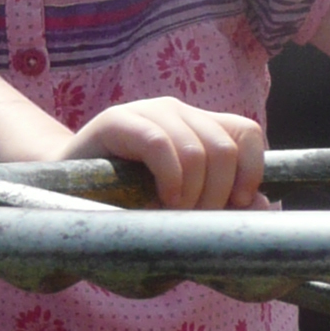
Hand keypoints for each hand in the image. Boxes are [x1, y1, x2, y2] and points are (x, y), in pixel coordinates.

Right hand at [65, 98, 265, 209]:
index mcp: (198, 126)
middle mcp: (177, 111)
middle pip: (224, 148)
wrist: (63, 188)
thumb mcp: (182, 202)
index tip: (239, 204)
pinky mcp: (117, 120)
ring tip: (174, 214)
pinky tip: (162, 200)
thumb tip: (266, 207)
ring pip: (197, 150)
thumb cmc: (127, 199)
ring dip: (192, 194)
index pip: (246, 133)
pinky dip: (170, 178)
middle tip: (195, 219)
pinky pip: (160, 144)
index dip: (252, 169)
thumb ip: (222, 203)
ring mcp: (148, 112)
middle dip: (218, 194)